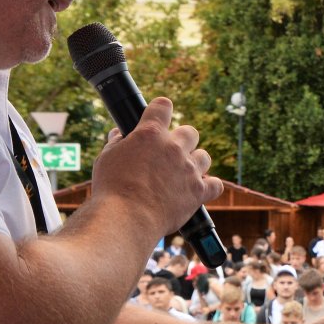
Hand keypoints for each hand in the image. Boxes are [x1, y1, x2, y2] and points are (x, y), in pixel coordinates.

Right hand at [91, 97, 222, 239]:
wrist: (126, 217)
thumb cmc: (112, 188)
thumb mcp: (107, 159)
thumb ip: (117, 143)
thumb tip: (118, 134)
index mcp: (150, 134)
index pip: (163, 106)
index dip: (161, 109)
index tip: (159, 116)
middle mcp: (174, 147)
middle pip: (190, 132)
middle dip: (182, 141)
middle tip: (169, 154)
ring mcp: (189, 169)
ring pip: (204, 156)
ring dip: (195, 163)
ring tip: (181, 174)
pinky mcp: (198, 191)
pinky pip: (216, 184)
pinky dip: (209, 186)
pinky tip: (198, 190)